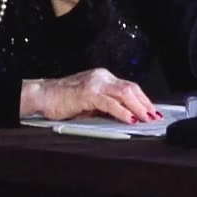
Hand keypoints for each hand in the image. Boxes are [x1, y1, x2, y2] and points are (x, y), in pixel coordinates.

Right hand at [21, 69, 159, 123]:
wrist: (41, 95)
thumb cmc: (62, 100)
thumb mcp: (89, 102)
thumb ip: (106, 106)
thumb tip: (125, 116)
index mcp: (103, 77)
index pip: (129, 87)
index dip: (142, 99)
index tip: (151, 110)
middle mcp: (102, 77)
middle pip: (131, 88)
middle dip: (145, 103)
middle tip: (154, 116)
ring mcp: (95, 84)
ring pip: (124, 93)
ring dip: (138, 108)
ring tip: (146, 119)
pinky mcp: (88, 93)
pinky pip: (110, 103)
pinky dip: (123, 112)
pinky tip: (130, 119)